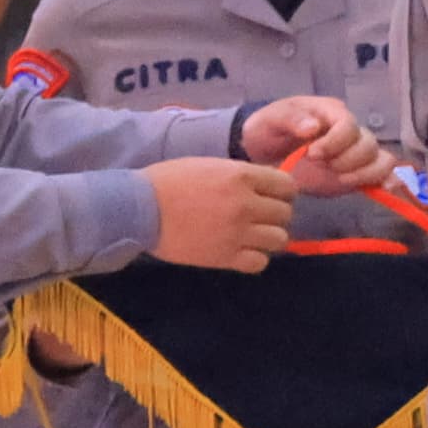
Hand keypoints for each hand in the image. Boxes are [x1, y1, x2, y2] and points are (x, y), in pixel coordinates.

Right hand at [145, 157, 298, 272]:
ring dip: (269, 237)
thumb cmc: (168, 181)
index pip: (287, 186)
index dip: (283, 192)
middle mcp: (246, 204)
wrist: (140, 209)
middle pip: (285, 213)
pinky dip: (256, 258)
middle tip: (260, 217)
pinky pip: (260, 262)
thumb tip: (263, 185)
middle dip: (276, 214)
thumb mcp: (209, 166)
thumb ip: (239, 175)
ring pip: (279, 239)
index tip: (272, 196)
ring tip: (253, 236)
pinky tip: (243, 251)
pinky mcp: (225, 257)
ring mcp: (238, 233)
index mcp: (241, 176)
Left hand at [240, 94, 391, 191]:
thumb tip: (314, 127)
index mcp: (331, 112)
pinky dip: (387, 181)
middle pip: (368, 144)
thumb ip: (290, 119)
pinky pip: (382, 173)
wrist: (264, 151)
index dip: (336, 142)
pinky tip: (384, 190)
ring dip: (364, 173)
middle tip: (322, 167)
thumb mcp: (270, 119)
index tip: (312, 155)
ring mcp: (355, 153)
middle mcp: (349, 131)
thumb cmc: (268, 129)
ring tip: (339, 179)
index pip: (349, 125)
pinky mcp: (356, 173)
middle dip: (347, 160)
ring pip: (380, 159)